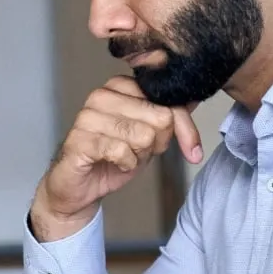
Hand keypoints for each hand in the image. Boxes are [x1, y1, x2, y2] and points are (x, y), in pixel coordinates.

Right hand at [32, 76, 200, 240]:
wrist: (79, 186)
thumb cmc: (113, 158)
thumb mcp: (150, 136)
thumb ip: (169, 116)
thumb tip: (193, 99)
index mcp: (120, 87)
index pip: (167, 100)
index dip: (184, 128)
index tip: (192, 150)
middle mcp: (102, 95)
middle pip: (159, 118)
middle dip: (158, 144)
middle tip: (140, 151)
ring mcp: (88, 116)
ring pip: (143, 135)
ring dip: (139, 155)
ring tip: (124, 156)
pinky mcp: (79, 139)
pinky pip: (122, 151)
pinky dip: (126, 164)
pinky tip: (115, 163)